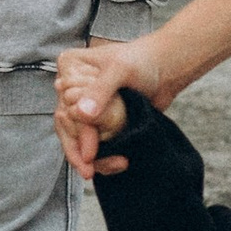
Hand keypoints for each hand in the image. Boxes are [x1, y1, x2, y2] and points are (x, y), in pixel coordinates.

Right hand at [55, 35, 155, 177]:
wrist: (165, 69)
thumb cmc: (143, 60)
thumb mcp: (120, 69)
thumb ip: (101, 89)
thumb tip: (81, 112)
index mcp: (69, 68)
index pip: (65, 107)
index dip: (78, 133)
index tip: (90, 153)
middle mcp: (71, 88)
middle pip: (67, 127)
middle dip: (80, 152)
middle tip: (91, 171)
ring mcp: (83, 106)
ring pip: (77, 139)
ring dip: (94, 159)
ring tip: (117, 165)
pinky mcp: (97, 120)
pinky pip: (92, 143)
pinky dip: (103, 157)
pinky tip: (119, 162)